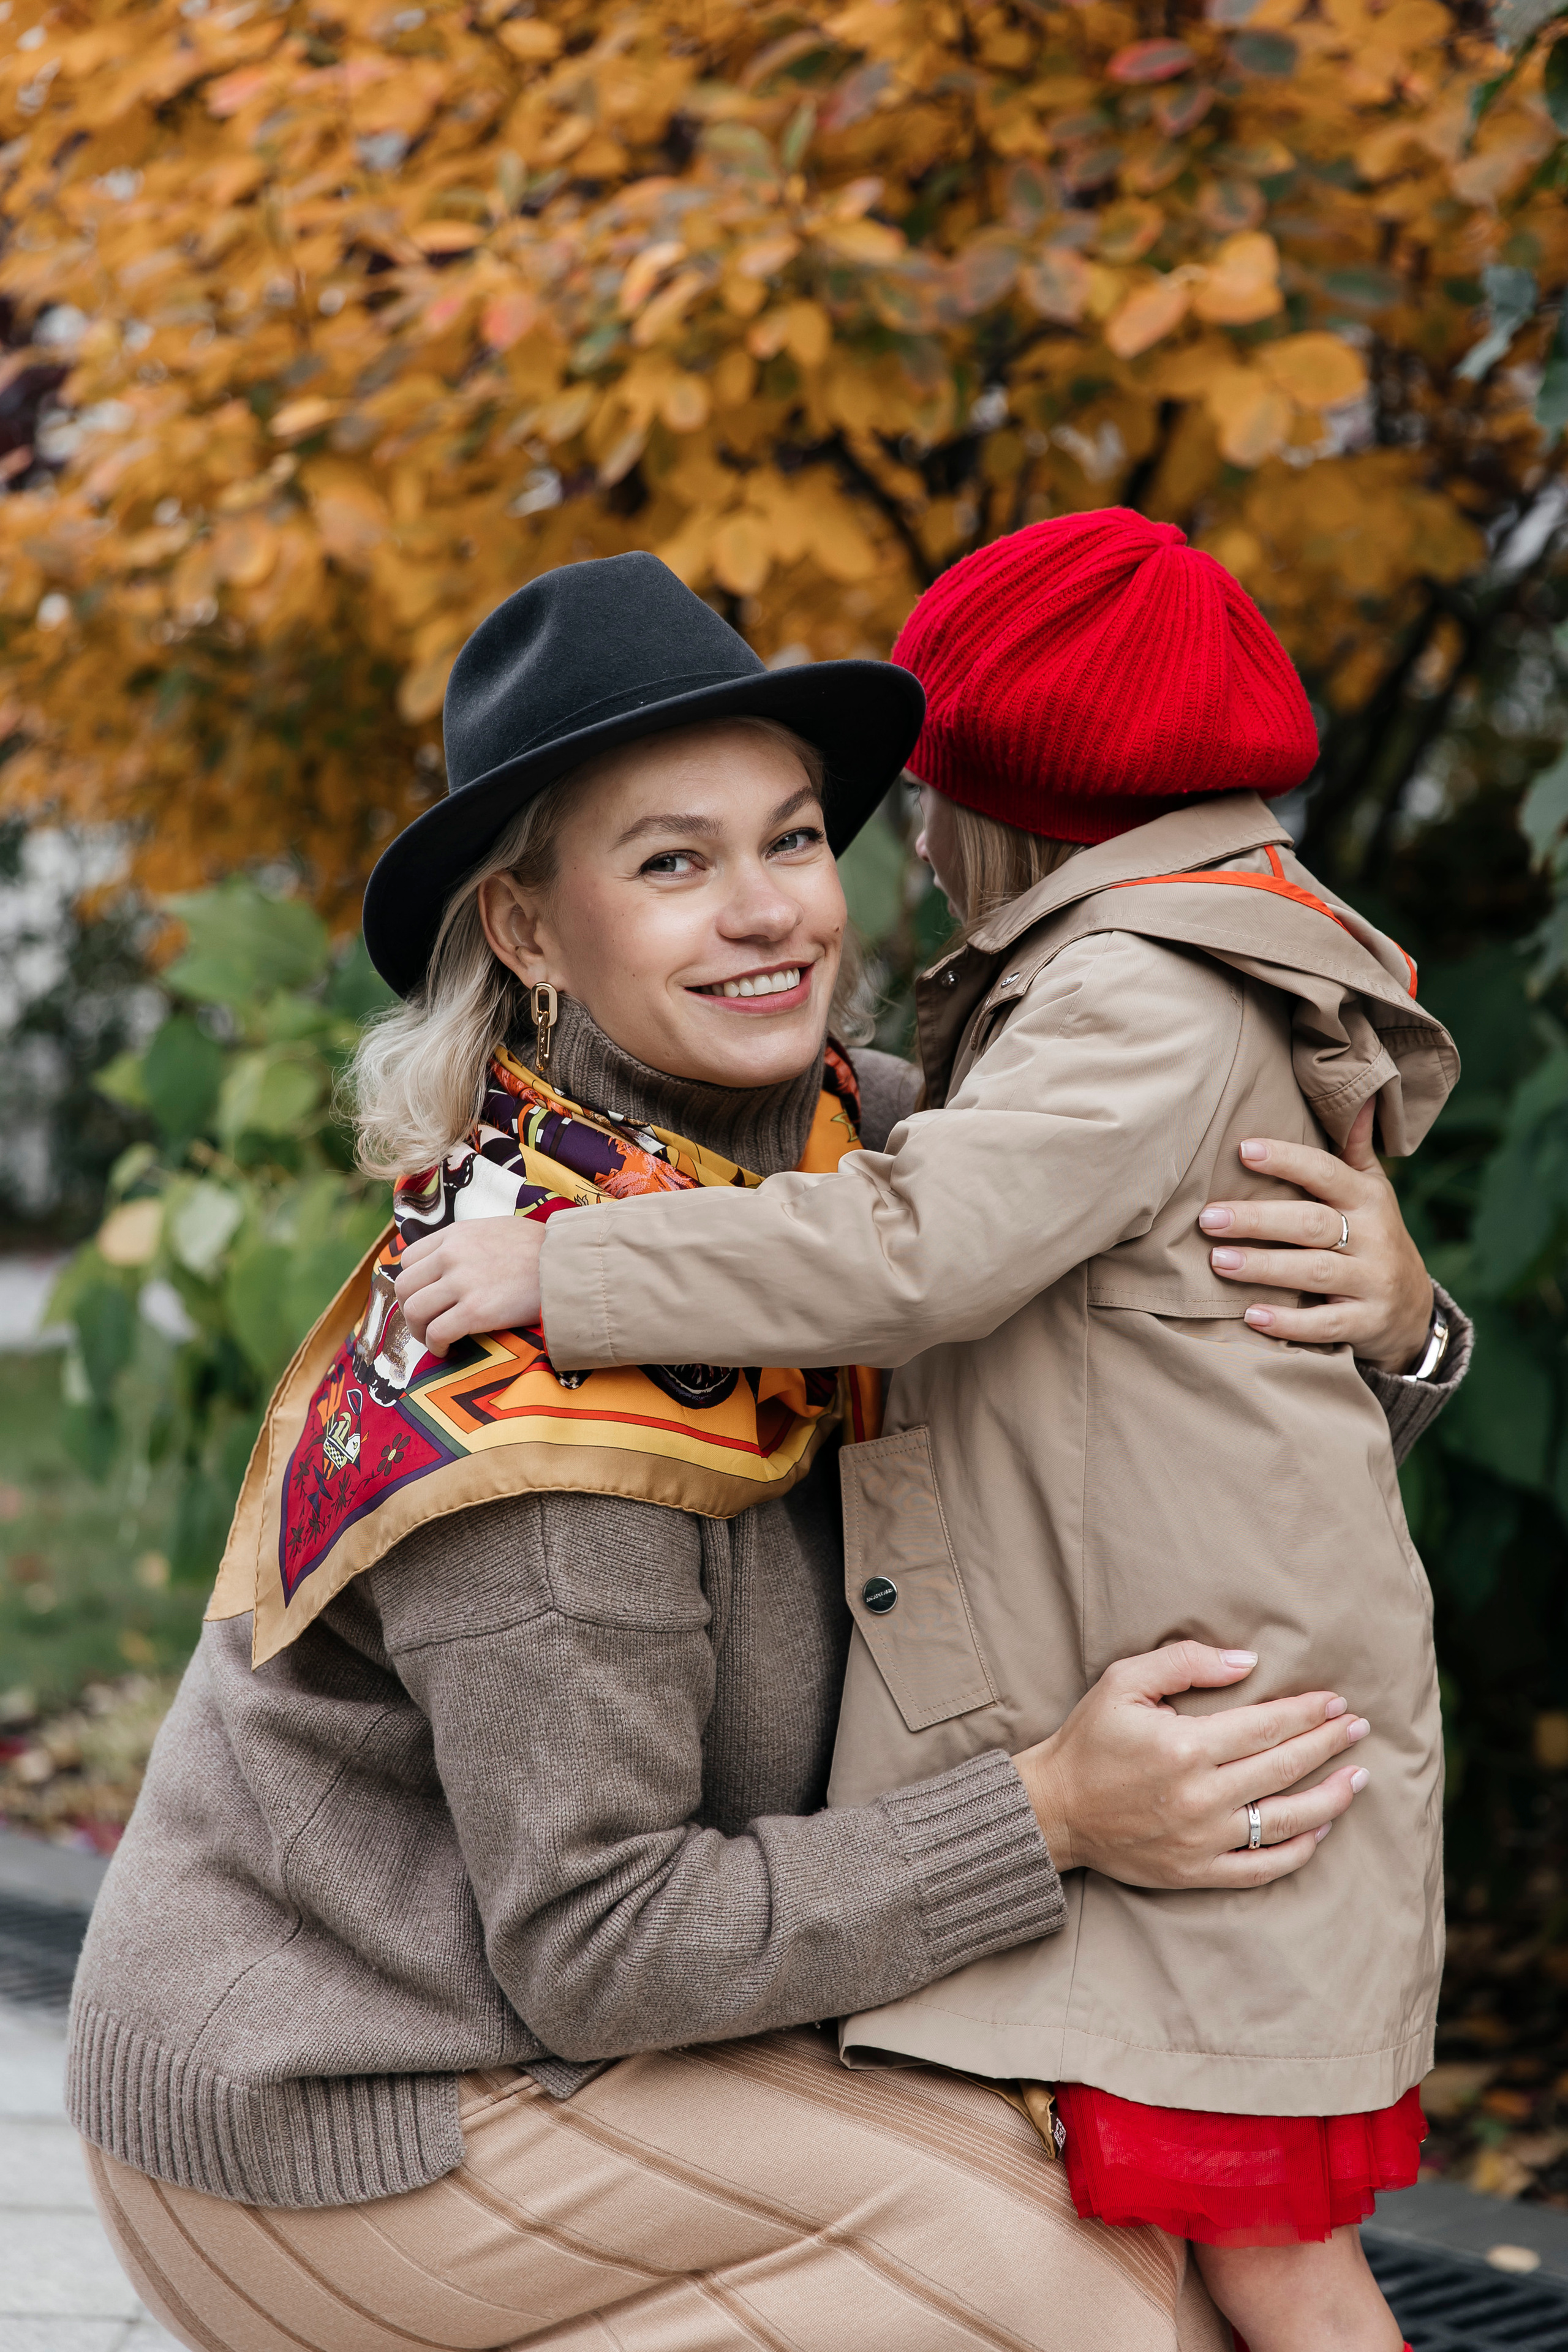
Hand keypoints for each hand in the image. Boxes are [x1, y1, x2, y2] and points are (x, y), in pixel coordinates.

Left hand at [394, 1218, 546, 1355]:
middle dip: (409, 1310)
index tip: (425, 1298)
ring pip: (414, 1311)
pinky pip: (437, 1332)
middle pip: (404, 1286)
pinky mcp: (475, 1311)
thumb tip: (454, 1264)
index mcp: (455, 1234)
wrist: (569, 1262)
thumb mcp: (495, 1230)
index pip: (409, 1259)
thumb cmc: (540, 1248)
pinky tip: (447, 1350)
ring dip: (419, 1331)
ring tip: (434, 1340)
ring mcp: (462, 1283)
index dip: (413, 1284)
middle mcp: (451, 1255)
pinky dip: (436, 1345)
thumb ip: (468, 1243)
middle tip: (425, 1324)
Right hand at [1012, 1642, 1370, 1889]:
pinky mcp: (1197, 1871)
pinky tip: (1322, 1828)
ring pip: (1286, 1821)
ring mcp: (1202, 1838)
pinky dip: (1299, 1849)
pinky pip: (1263, 1867)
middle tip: (1358, 1728)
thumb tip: (1246, 1662)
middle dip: (1328, 1744)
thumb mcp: (1124, 1682)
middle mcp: (1201, 1795)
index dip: (1307, 1712)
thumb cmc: (1089, 1740)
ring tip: (1358, 1778)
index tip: (1335, 1702)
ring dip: (1331, 1798)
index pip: (1267, 1726)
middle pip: (1285, 1768)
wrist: (1055, 1810)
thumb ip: (1185, 1663)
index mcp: (1185, 1746)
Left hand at [1197, 1100, 1433, 1372]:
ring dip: (1264, 1266)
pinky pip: (1326, 1324)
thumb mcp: (1370, 1191)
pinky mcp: (1367, 1322)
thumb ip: (1353, 1148)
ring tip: (1217, 1261)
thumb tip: (1357, 1095)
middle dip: (1258, 1220)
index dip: (1287, 1160)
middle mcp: (1374, 1237)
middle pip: (1311, 1223)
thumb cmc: (1372, 1237)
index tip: (1242, 1150)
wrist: (1414, 1310)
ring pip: (1315, 1271)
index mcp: (1367, 1198)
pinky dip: (1288, 1322)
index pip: (1326, 1172)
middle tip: (1208, 1218)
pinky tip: (1251, 1316)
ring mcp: (1372, 1281)